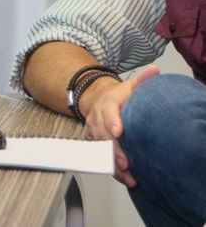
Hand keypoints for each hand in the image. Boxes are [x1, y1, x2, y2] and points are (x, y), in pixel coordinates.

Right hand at [81, 65, 159, 186]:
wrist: (96, 98)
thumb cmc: (117, 96)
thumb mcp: (129, 86)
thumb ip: (142, 80)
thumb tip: (156, 71)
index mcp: (107, 104)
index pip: (108, 112)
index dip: (112, 122)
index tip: (118, 132)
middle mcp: (97, 118)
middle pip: (103, 135)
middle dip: (113, 149)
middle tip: (124, 162)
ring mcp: (93, 130)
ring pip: (99, 147)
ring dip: (111, 161)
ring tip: (126, 174)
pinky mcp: (91, 140)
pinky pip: (97, 155)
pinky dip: (107, 166)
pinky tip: (121, 176)